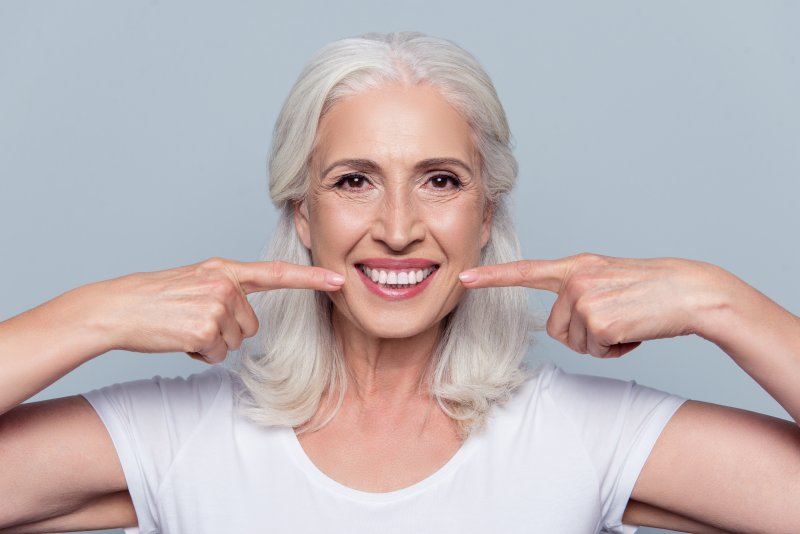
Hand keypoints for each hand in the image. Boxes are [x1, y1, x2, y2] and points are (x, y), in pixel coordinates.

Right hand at [82, 258, 343, 362]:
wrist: (118, 308)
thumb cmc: (156, 299)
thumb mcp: (196, 281)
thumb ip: (227, 289)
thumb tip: (248, 318)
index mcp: (224, 269)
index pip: (276, 273)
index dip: (310, 279)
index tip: (338, 280)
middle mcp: (225, 283)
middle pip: (252, 325)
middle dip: (227, 331)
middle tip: (193, 321)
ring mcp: (216, 305)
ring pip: (236, 342)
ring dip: (213, 343)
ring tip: (184, 327)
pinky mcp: (206, 328)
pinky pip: (218, 355)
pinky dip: (200, 354)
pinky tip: (179, 339)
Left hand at [459, 254, 732, 357]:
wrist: (690, 292)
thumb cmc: (652, 291)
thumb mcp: (610, 280)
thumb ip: (580, 291)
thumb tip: (563, 322)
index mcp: (577, 267)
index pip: (527, 271)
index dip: (493, 278)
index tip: (464, 278)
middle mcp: (576, 278)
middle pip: (555, 329)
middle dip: (583, 336)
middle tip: (616, 321)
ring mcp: (585, 298)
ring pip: (575, 343)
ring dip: (601, 343)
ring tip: (628, 322)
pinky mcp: (598, 319)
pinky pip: (596, 351)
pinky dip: (616, 350)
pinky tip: (634, 331)